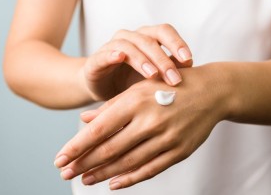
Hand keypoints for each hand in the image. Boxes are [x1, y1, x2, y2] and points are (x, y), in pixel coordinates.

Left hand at [55, 64, 234, 188]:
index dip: (77, 146)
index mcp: (136, 101)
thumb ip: (111, 106)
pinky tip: (114, 184)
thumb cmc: (169, 87)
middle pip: (110, 148)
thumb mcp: (139, 89)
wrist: (211, 92)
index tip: (59, 159)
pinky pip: (151, 169)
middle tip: (66, 173)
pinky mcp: (180, 150)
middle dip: (85, 163)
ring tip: (85, 180)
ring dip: (103, 173)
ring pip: (128, 162)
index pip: (99, 129)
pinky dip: (131, 179)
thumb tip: (83, 120)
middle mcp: (150, 120)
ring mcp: (167, 137)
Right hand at [79, 24, 192, 100]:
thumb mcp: (153, 78)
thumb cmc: (131, 81)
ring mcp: (112, 46)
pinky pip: (105, 53)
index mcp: (146, 38)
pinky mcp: (97, 59)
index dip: (177, 43)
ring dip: (143, 59)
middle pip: (149, 39)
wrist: (102, 88)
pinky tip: (120, 58)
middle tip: (174, 78)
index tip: (189, 60)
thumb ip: (169, 70)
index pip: (164, 32)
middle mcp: (131, 38)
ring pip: (130, 45)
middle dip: (164, 59)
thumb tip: (192, 69)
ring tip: (153, 75)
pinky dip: (113, 54)